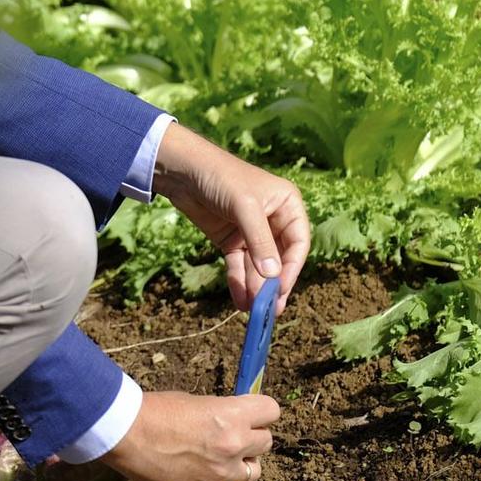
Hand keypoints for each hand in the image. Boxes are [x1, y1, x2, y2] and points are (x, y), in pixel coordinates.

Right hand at [96, 390, 279, 480]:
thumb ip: (219, 413)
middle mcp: (233, 444)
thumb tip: (228, 420)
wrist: (127, 434)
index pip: (271, 410)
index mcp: (232, 415)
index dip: (261, 411)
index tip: (250, 413)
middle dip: (252, 439)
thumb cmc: (155, 409)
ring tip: (222, 460)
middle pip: (266, 443)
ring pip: (253, 474)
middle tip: (233, 436)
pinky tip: (204, 479)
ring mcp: (220, 472)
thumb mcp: (194, 402)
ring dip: (241, 466)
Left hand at [152, 123, 309, 311]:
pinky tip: (239, 301)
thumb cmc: (221, 177)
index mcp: (287, 205)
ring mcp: (251, 233)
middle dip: (274, 284)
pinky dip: (239, 283)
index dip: (291, 268)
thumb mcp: (244, 207)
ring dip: (255, 288)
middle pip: (279, 259)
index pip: (298, 243)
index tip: (281, 290)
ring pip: (258, 267)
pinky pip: (239, 266)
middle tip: (270, 310)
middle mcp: (274, 220)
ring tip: (253, 310)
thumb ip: (260, 241)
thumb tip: (274, 277)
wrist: (183, 170)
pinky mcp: (231, 241)